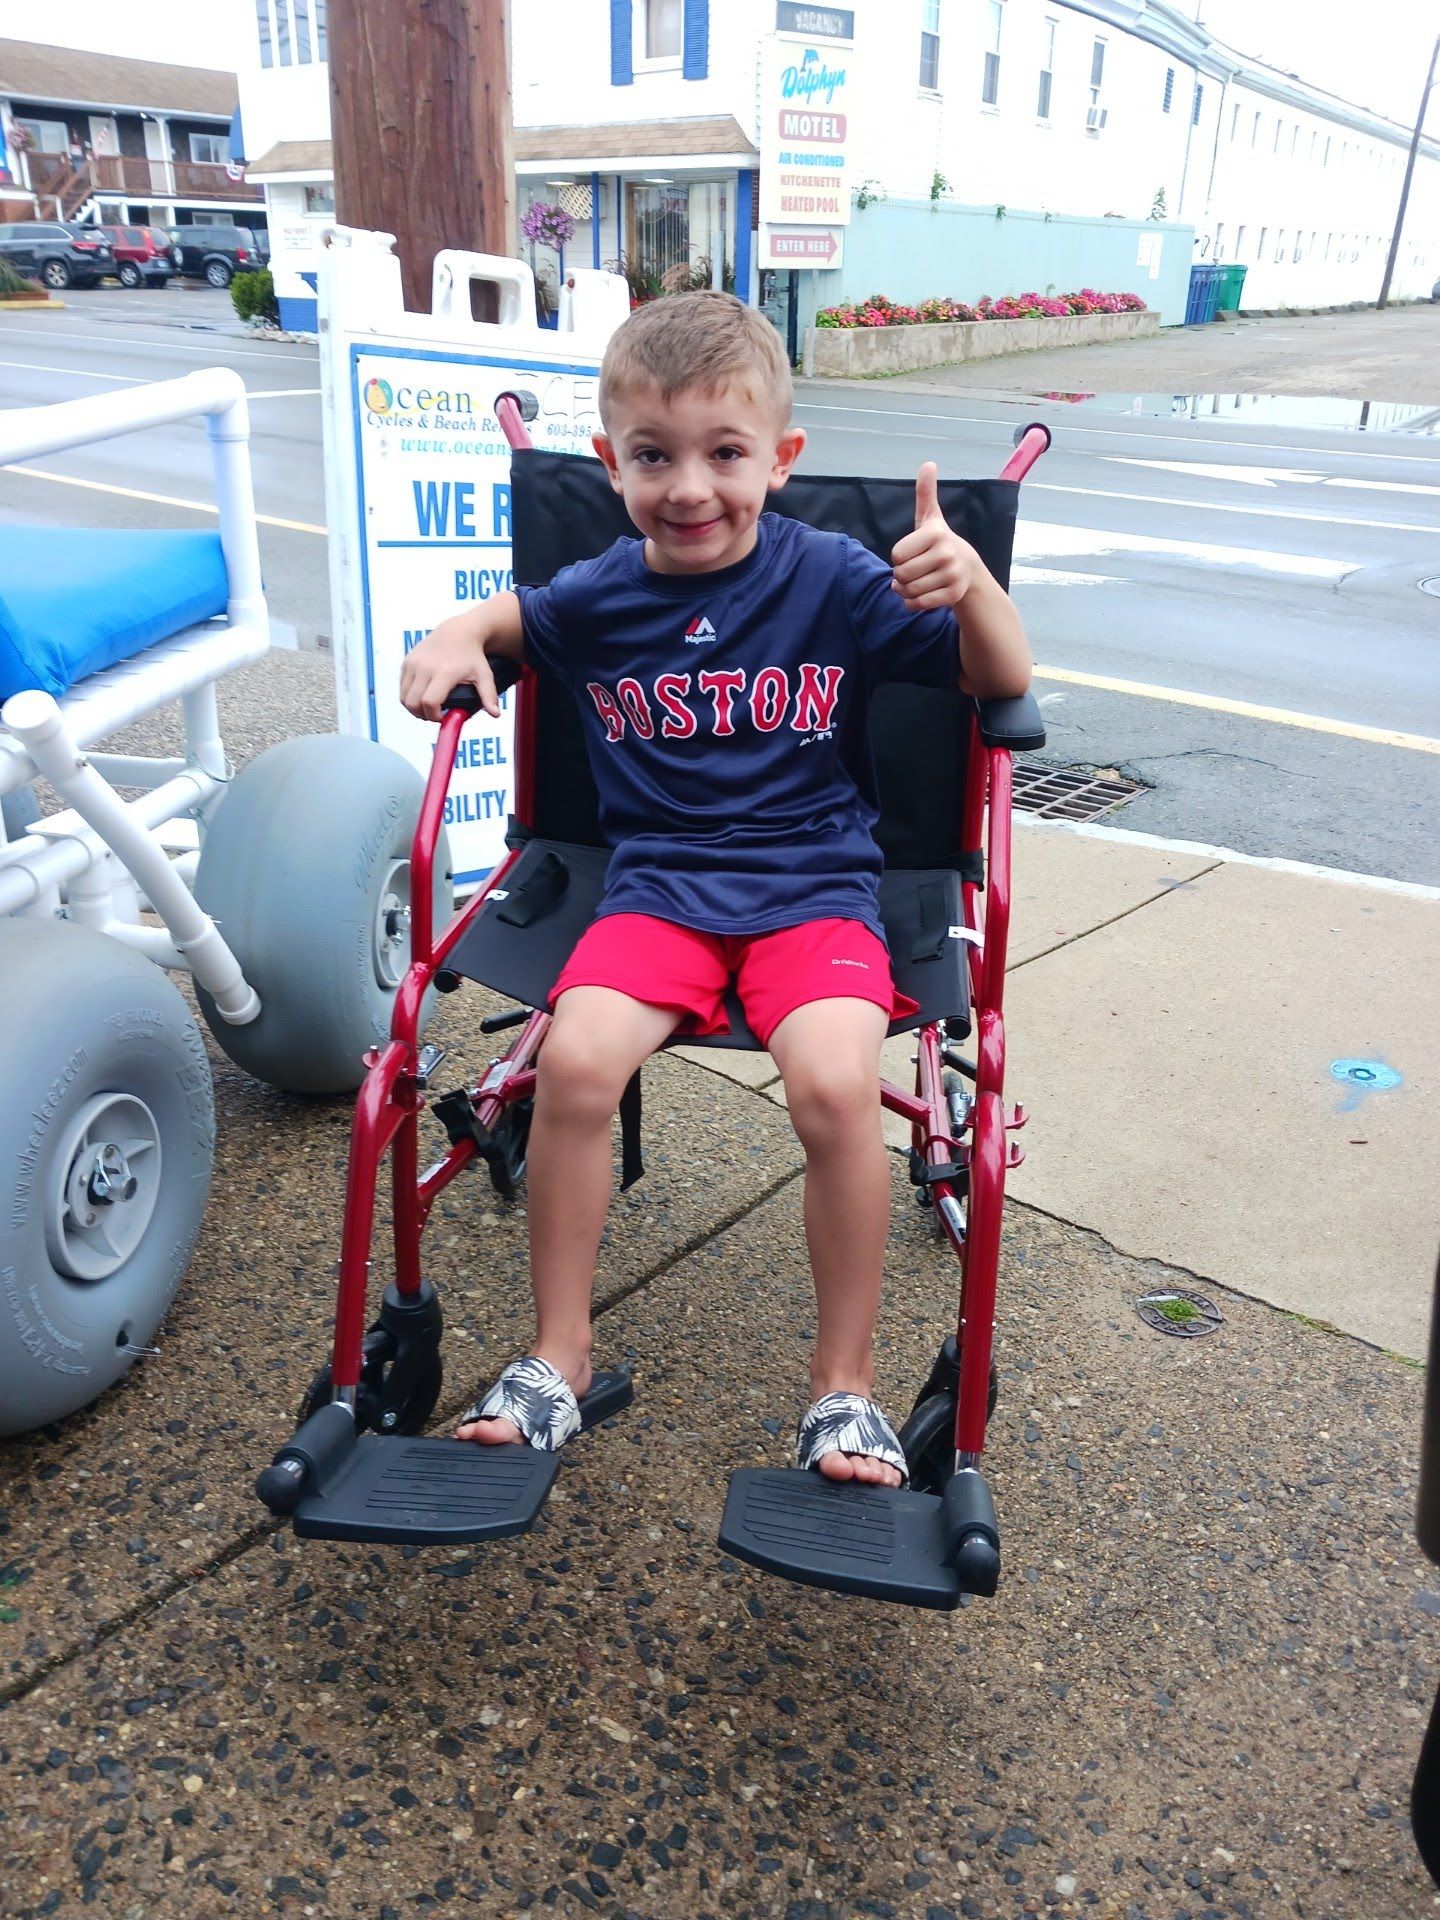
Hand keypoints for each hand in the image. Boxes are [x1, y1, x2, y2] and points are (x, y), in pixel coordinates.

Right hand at [398, 613, 498, 722]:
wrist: (458, 631)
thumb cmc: (472, 655)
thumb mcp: (484, 675)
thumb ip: (489, 695)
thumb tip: (495, 714)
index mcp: (444, 672)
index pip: (429, 703)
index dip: (433, 716)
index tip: (442, 718)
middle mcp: (425, 667)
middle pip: (413, 703)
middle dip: (422, 715)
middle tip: (434, 715)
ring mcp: (413, 663)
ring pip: (404, 697)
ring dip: (413, 707)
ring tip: (427, 708)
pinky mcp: (407, 661)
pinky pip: (402, 687)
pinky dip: (408, 695)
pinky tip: (421, 696)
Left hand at [889, 461, 976, 611]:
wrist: (968, 570)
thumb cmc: (939, 542)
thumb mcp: (930, 517)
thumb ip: (925, 493)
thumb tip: (928, 463)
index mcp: (936, 533)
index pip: (897, 555)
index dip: (899, 557)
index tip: (913, 553)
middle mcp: (946, 553)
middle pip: (901, 574)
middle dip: (901, 575)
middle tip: (914, 570)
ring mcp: (952, 575)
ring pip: (908, 591)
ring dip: (905, 590)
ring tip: (918, 581)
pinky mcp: (953, 595)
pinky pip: (917, 604)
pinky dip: (912, 603)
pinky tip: (920, 595)